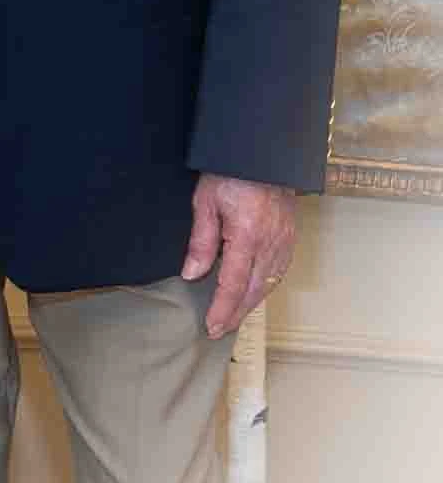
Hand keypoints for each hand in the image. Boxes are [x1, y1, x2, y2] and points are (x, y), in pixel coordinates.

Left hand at [181, 174, 295, 339]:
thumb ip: (201, 241)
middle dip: (236, 314)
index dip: (222, 309)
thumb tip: (192, 274)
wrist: (264, 152)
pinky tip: (254, 293)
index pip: (233, 284)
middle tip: (220, 330)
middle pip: (253, 291)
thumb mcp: (206, 201)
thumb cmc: (231, 171)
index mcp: (247, 235)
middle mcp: (270, 244)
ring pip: (268, 284)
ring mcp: (284, 242)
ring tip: (234, 317)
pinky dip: (265, 287)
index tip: (212, 326)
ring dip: (251, 304)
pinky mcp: (290, 238)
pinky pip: (279, 271)